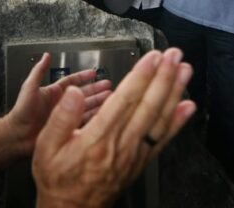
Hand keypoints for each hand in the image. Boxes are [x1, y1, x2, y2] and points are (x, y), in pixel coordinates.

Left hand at [5, 53, 112, 154]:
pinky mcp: (67, 129)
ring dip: (98, 102)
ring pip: (85, 107)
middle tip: (108, 85)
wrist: (18, 135)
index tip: (94, 72)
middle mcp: (61, 103)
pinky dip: (93, 118)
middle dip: (96, 89)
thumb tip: (45, 56)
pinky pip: (83, 122)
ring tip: (110, 98)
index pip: (72, 81)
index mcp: (54, 92)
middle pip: (83, 94)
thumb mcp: (30, 87)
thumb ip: (39, 71)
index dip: (83, 76)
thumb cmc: (22, 112)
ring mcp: (65, 116)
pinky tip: (102, 115)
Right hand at [32, 48, 195, 207]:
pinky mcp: (141, 161)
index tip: (153, 58)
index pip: (125, 101)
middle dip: (163, 78)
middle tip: (173, 55)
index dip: (141, 77)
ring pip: (159, 119)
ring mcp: (134, 154)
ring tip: (184, 71)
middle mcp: (121, 146)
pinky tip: (188, 107)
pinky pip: (162, 139)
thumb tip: (74, 93)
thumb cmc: (58, 177)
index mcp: (98, 138)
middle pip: (148, 106)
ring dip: (174, 93)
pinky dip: (177, 122)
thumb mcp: (45, 146)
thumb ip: (61, 118)